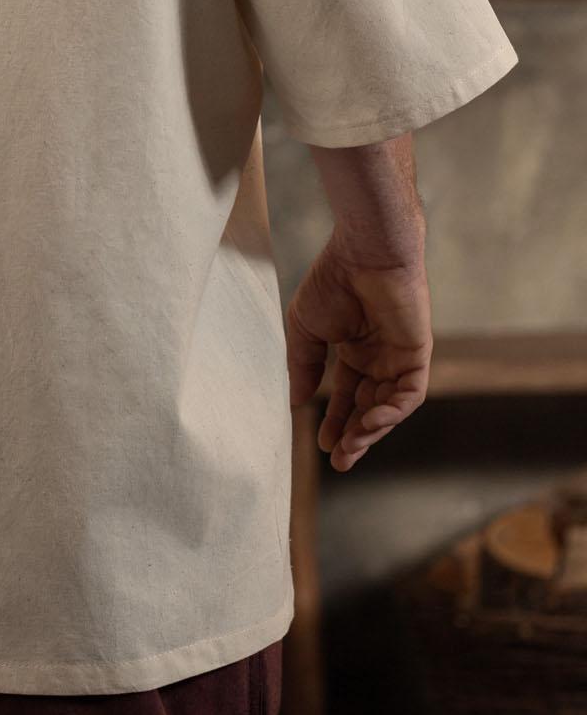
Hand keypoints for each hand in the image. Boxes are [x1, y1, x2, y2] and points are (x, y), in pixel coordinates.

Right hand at [285, 238, 431, 471]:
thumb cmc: (333, 282)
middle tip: (340, 461)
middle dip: (354, 436)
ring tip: (350, 448)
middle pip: (369, 408)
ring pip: (389, 407)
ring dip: (372, 430)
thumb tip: (298, 403)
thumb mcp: (305, 329)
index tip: (321, 444)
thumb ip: (304, 366)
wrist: (363, 254)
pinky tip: (370, 424)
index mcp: (354, 349)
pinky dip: (391, 412)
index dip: (335, 420)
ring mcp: (399, 357)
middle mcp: (378, 357)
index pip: (347, 396)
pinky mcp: (417, 355)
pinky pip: (409, 394)